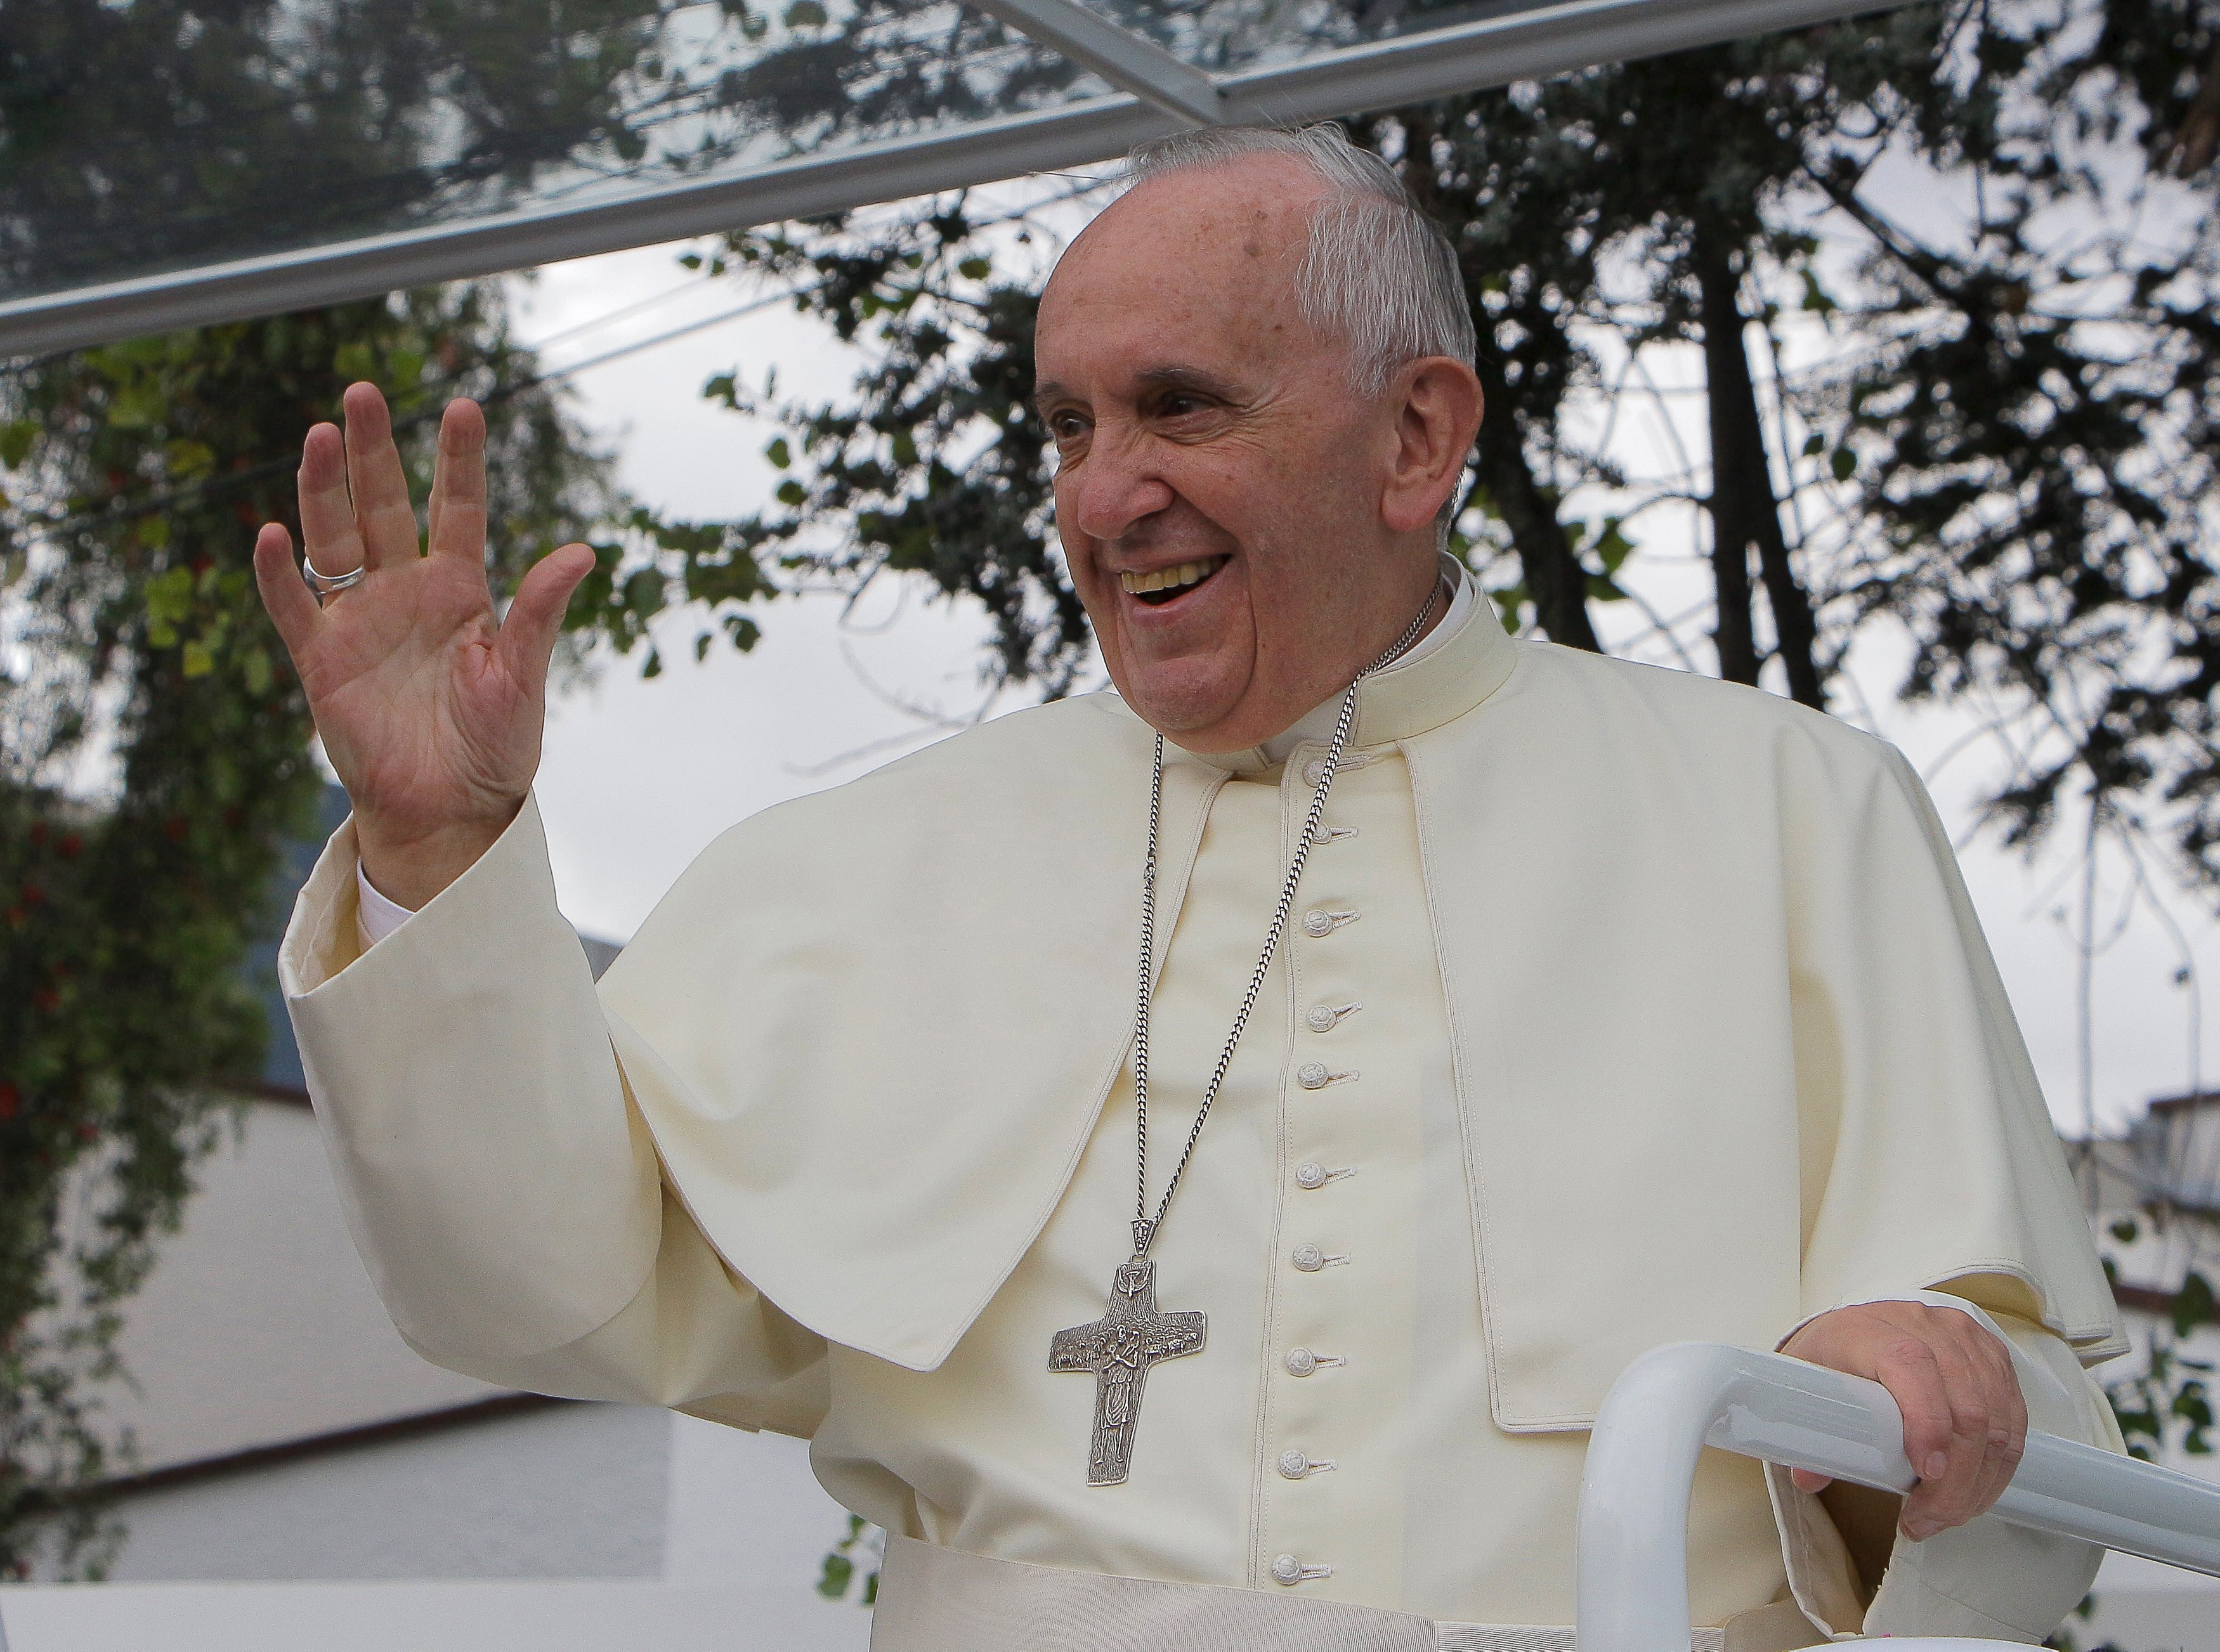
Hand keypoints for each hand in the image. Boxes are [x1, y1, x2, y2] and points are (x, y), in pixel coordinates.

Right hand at [252, 383, 595, 907]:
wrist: (452, 812)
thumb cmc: (496, 747)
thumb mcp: (523, 677)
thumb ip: (539, 613)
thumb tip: (582, 552)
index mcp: (461, 591)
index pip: (459, 509)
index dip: (459, 461)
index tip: (464, 406)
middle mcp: (406, 593)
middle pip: (384, 507)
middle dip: (374, 452)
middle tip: (362, 393)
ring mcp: (360, 622)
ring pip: (334, 541)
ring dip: (323, 492)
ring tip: (321, 436)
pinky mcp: (321, 661)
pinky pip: (294, 608)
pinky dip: (280, 574)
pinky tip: (272, 534)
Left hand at [1780, 1300, 2027, 1542]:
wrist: (1858, 1324)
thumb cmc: (1834, 1355)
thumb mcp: (1807, 1381)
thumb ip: (1807, 1431)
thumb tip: (1809, 1477)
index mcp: (1874, 1332)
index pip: (1911, 1366)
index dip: (1927, 1422)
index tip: (1926, 1472)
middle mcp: (1926, 1329)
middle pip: (1966, 1409)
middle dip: (1955, 1481)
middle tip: (1929, 1519)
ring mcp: (1966, 1342)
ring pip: (1996, 1422)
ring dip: (1979, 1482)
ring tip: (1948, 1513)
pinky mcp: (1993, 1359)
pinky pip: (2013, 1420)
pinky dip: (1998, 1465)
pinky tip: (1974, 1490)